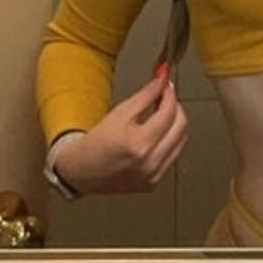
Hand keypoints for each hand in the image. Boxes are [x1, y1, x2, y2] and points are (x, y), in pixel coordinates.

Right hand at [51, 70, 188, 196]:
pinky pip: (173, 155)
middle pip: (181, 126)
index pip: (169, 113)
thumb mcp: (120, 112)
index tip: (166, 85)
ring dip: (174, 124)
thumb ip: (146, 94)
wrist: (81, 171)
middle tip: (164, 98)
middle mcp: (149, 164)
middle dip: (175, 107)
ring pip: (181, 140)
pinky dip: (169, 140)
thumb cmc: (95, 144)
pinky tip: (157, 134)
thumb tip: (163, 78)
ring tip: (159, 114)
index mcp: (139, 145)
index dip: (169, 94)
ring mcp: (153, 176)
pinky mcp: (153, 183)